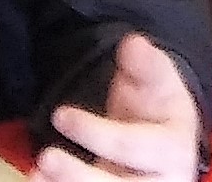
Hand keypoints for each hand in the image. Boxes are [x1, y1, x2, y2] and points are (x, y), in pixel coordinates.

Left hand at [37, 33, 201, 181]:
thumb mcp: (159, 86)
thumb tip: (132, 43)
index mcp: (175, 148)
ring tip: (37, 173)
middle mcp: (162, 181)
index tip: (60, 114)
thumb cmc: (156, 115)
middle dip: (77, 174)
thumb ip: (146, 65)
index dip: (94, 132)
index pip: (131, 144)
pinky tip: (40, 181)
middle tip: (45, 157)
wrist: (163, 151)